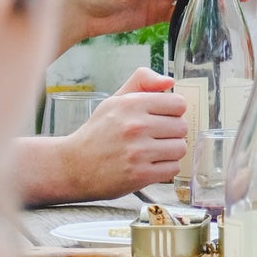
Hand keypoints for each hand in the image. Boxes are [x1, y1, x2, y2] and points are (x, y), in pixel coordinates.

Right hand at [58, 68, 187, 196]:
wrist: (75, 165)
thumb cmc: (97, 133)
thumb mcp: (115, 100)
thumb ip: (142, 82)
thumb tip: (170, 81)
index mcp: (131, 104)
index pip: (178, 104)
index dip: (173, 111)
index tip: (163, 117)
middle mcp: (136, 126)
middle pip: (182, 127)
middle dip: (173, 132)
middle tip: (157, 136)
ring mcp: (139, 152)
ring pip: (180, 148)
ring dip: (171, 151)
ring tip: (155, 151)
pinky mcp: (140, 175)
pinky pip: (173, 168)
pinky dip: (165, 168)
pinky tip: (151, 164)